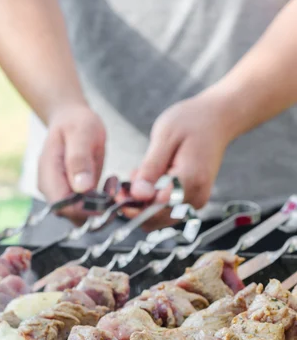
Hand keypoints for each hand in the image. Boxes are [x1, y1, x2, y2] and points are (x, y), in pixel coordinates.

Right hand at [38, 103, 105, 223]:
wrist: (71, 121)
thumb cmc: (76, 123)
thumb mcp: (82, 133)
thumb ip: (79, 160)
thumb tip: (81, 188)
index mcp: (48, 173)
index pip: (62, 206)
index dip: (85, 208)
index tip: (107, 197)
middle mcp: (50, 188)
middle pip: (71, 215)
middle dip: (96, 208)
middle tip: (113, 187)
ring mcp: (59, 193)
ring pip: (80, 216)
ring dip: (100, 206)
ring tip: (112, 183)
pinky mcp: (71, 196)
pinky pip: (86, 210)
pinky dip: (100, 202)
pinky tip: (109, 184)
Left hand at [123, 91, 232, 229]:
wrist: (218, 119)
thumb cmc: (192, 122)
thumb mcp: (165, 138)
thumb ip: (150, 169)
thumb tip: (137, 195)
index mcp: (190, 181)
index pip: (155, 210)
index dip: (133, 206)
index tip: (120, 191)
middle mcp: (196, 197)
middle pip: (155, 220)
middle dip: (136, 206)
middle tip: (128, 181)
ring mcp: (196, 202)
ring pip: (158, 218)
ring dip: (144, 203)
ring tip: (142, 175)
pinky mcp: (193, 201)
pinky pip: (166, 211)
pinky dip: (153, 201)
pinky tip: (152, 180)